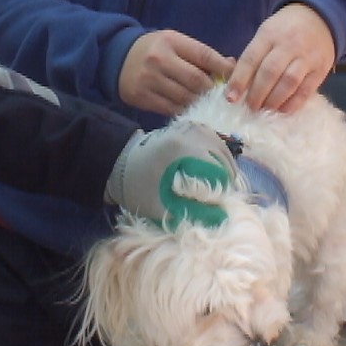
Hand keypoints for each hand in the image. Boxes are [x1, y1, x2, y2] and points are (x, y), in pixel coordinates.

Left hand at [103, 121, 235, 227]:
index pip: (218, 168)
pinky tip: (214, 168)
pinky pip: (213, 139)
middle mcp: (190, 133)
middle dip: (226, 176)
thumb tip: (220, 218)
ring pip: (220, 145)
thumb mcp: (161, 207)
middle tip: (223, 195)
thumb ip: (190, 214)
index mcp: (182, 149)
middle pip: (222, 155)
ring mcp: (190, 127)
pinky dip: (218, 153)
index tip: (219, 202)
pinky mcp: (188, 127)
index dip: (223, 187)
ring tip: (221, 183)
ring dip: (225, 164)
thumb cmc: (138, 187)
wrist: (119, 164)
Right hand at [118, 30, 234, 115]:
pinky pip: (171, 109)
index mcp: (171, 41)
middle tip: (224, 97)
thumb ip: (200, 54)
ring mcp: (149, 80)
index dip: (224, 68)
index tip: (237, 78)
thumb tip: (231, 66)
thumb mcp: (175, 42)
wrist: (116, 58)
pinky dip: (185, 111)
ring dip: (201, 104)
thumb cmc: (154, 49)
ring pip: (185, 97)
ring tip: (211, 106)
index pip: (204, 55)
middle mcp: (159, 60)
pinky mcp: (142, 98)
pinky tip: (194, 111)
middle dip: (213, 90)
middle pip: (196, 80)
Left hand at [226, 3, 335, 111]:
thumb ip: (254, 56)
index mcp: (269, 34)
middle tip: (250, 107)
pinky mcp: (320, 69)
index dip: (239, 80)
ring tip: (264, 109)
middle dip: (257, 94)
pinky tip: (283, 110)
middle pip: (269, 72)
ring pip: (288, 82)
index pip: (251, 59)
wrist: (319, 18)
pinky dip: (293, 103)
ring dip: (274, 100)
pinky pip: (306, 90)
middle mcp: (288, 45)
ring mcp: (306, 57)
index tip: (230, 98)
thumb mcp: (266, 33)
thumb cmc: (285, 30)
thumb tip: (236, 84)